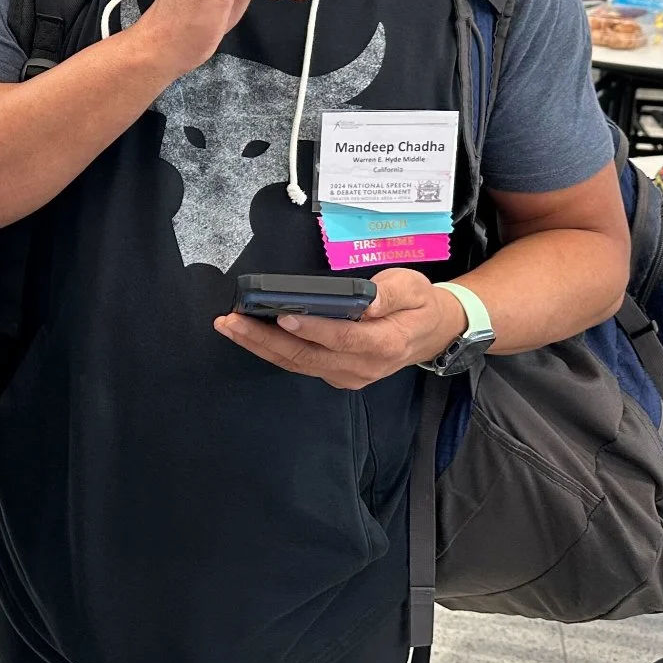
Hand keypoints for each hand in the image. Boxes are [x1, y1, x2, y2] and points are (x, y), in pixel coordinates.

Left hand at [213, 268, 465, 389]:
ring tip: (230, 326)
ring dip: (260, 346)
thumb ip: (390, 293)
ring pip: (297, 364)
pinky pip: (300, 364)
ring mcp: (348, 376)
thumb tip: (367, 300)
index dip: (312, 328)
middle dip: (265, 339)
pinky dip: (272, 349)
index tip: (283, 313)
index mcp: (385, 344)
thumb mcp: (414, 287)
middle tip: (232, 321)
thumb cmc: (420, 304)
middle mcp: (363, 367)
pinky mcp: (337, 375)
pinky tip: (250, 334)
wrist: (432, 333)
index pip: (343, 338)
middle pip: (307, 356)